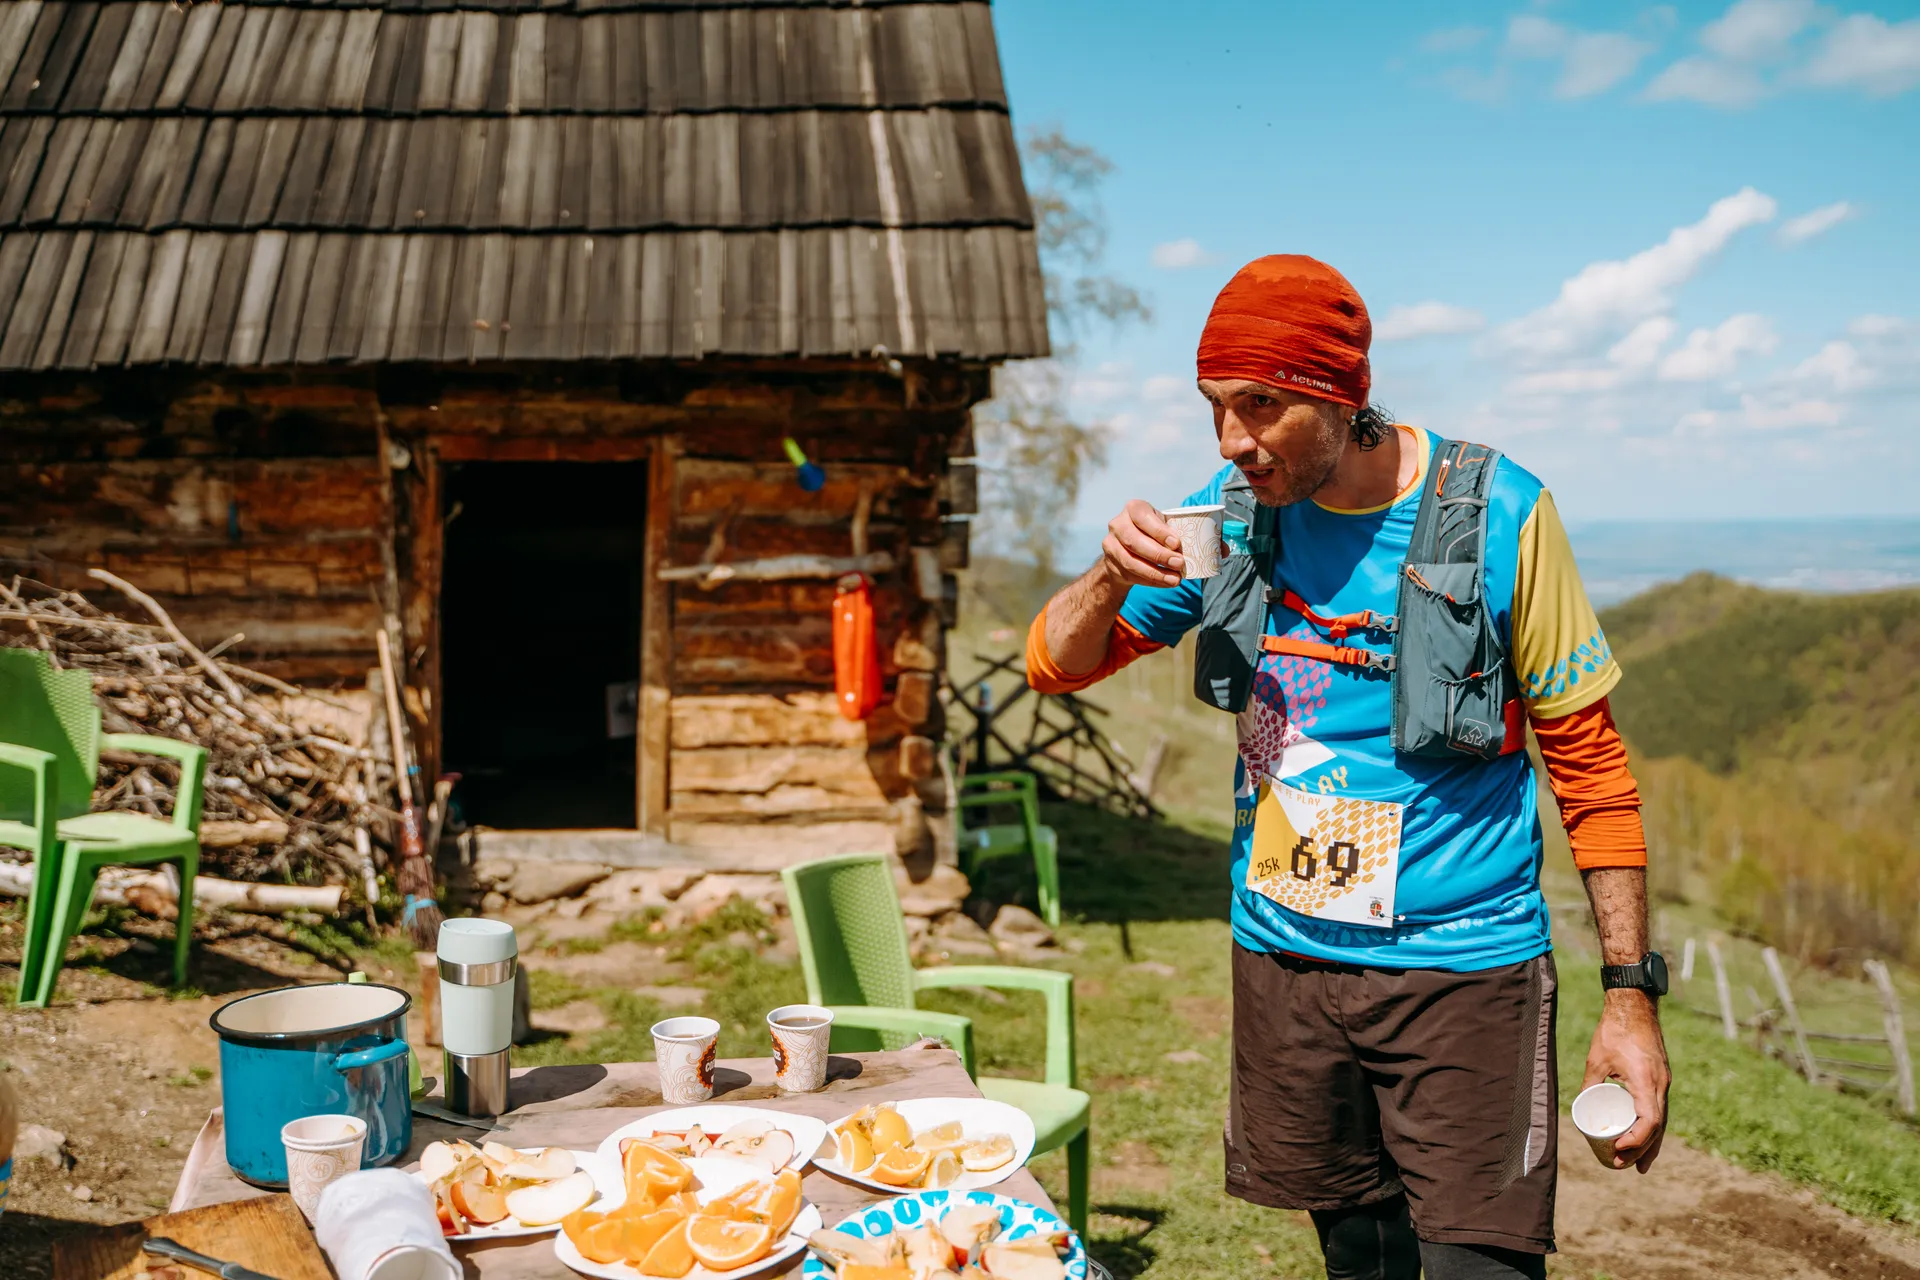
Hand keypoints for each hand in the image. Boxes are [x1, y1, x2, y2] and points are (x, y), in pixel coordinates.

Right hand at [1101, 500, 1183, 588]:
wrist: (1127, 548)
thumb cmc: (1150, 532)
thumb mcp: (1159, 525)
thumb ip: (1168, 532)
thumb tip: (1180, 549)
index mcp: (1132, 509)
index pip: (1142, 517)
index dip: (1159, 531)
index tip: (1176, 544)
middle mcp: (1117, 524)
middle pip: (1134, 541)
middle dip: (1159, 555)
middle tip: (1178, 563)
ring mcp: (1111, 545)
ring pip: (1130, 562)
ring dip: (1155, 572)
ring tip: (1174, 579)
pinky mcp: (1111, 563)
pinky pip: (1131, 575)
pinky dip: (1150, 581)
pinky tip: (1164, 582)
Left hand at [1584, 989, 1670, 1171]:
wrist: (1635, 1006)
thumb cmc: (1614, 1031)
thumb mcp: (1596, 1060)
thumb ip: (1590, 1084)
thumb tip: (1582, 1107)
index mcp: (1646, 1082)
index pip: (1649, 1121)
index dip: (1637, 1141)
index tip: (1620, 1151)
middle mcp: (1660, 1085)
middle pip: (1657, 1127)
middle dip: (1642, 1150)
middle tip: (1623, 1165)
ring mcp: (1664, 1082)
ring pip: (1662, 1120)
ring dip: (1651, 1143)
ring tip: (1638, 1165)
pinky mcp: (1661, 1077)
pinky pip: (1660, 1108)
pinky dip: (1654, 1126)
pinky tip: (1646, 1138)